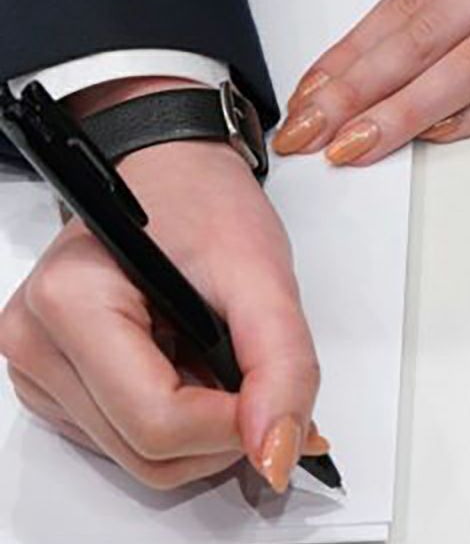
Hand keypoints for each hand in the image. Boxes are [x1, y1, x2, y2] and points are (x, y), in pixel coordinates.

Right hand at [0, 81, 326, 490]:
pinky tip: (194, 363)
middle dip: (219, 428)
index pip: (154, 420)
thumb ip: (281, 361)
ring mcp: (38, 366)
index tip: (276, 401)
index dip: (231, 427)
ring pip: (137, 454)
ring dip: (201, 424)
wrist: (173, 169)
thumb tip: (277, 451)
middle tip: (257, 371)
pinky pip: (125, 436)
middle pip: (144, 449)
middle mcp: (36, 341)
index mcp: (71, 302)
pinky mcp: (55, 380)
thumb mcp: (261, 270)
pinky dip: (178, 415)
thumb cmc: (204, 201)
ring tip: (221, 354)